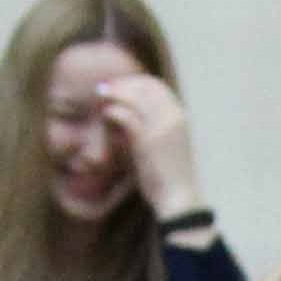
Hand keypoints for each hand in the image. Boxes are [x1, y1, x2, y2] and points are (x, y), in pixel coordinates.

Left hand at [99, 73, 204, 221]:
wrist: (178, 199)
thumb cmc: (169, 178)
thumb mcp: (165, 147)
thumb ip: (152, 129)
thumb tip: (130, 119)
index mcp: (180, 117)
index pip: (157, 86)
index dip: (136, 82)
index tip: (119, 85)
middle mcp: (174, 116)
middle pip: (145, 87)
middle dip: (123, 84)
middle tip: (104, 88)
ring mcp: (162, 126)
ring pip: (134, 97)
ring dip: (116, 94)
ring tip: (101, 96)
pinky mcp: (148, 139)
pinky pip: (126, 116)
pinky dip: (113, 111)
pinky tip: (105, 114)